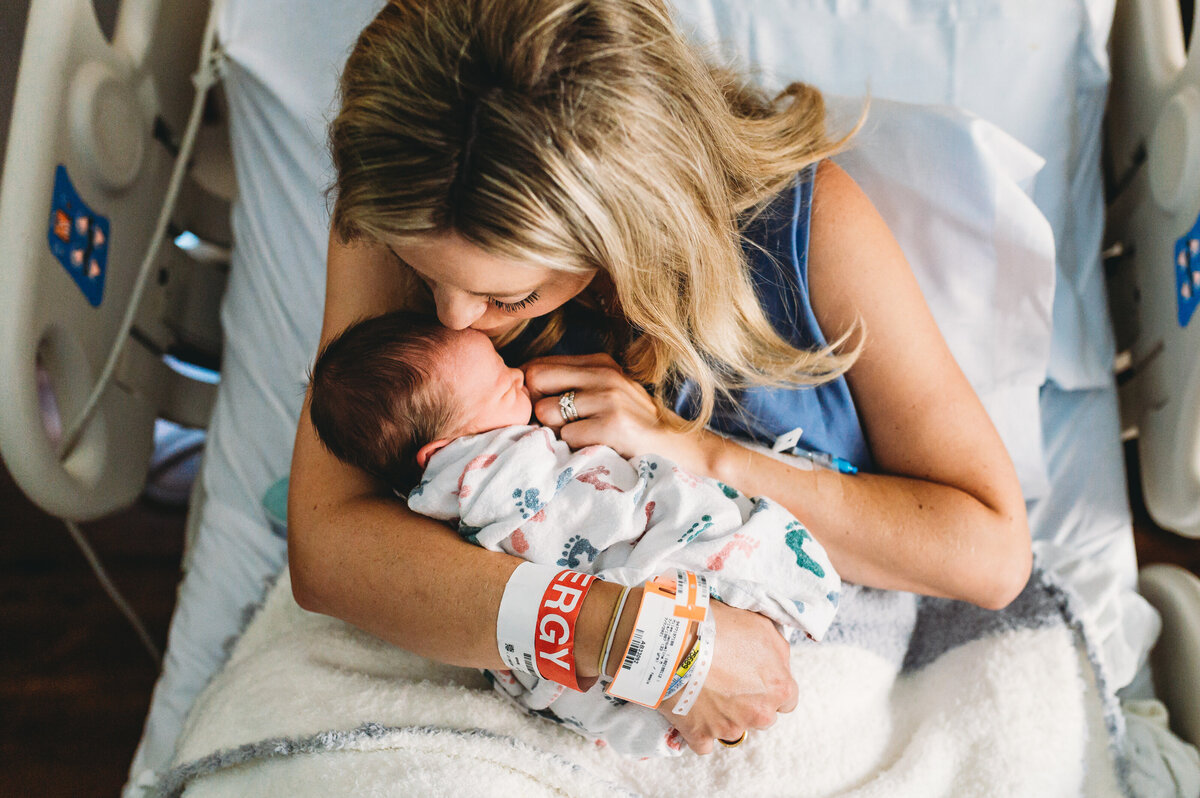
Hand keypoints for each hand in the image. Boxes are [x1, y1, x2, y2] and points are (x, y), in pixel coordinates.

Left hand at [522, 353, 707, 465]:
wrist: (677, 446)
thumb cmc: (633, 422)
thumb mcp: (607, 391)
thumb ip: (572, 383)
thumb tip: (525, 385)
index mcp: (599, 362)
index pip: (539, 364)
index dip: (532, 389)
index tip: (543, 406)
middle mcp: (604, 374)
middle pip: (536, 379)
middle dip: (536, 405)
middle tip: (554, 423)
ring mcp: (609, 399)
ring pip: (547, 411)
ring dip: (556, 430)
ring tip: (580, 435)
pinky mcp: (612, 426)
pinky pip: (566, 436)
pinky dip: (575, 446)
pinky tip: (595, 446)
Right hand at [657, 601, 797, 754]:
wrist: (676, 641)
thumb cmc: (719, 628)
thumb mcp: (761, 626)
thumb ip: (777, 651)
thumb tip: (776, 663)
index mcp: (779, 688)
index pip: (787, 699)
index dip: (769, 686)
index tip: (754, 677)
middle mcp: (760, 713)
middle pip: (761, 715)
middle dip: (748, 702)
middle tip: (726, 680)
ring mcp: (730, 727)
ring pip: (733, 728)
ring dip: (723, 715)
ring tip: (704, 690)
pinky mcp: (701, 735)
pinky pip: (703, 742)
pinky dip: (698, 730)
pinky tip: (691, 710)